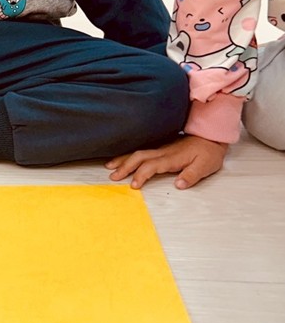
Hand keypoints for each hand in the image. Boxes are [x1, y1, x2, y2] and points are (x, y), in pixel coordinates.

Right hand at [106, 135, 228, 189]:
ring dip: (123, 159)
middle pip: (139, 157)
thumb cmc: (208, 153)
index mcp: (172, 157)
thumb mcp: (205, 166)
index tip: (133, 186)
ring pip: (138, 152)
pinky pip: (142, 150)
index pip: (152, 165)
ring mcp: (161, 147)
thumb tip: (178, 185)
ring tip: (110, 166)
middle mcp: (163, 151)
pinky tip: (123, 158)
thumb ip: (191, 175)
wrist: (211, 136)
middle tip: (113, 177)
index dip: (141, 175)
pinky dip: (129, 154)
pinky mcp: (161, 147)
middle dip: (125, 166)